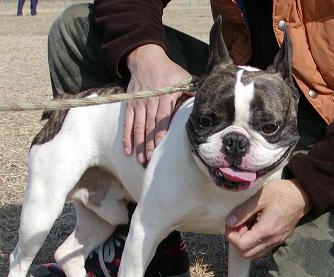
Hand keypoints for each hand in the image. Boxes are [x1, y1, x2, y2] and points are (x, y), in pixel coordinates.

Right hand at [125, 44, 190, 163]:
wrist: (146, 58)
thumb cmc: (169, 71)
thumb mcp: (184, 77)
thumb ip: (194, 91)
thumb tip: (207, 104)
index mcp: (165, 96)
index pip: (162, 117)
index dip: (161, 132)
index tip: (161, 147)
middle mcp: (150, 101)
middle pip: (150, 126)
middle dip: (150, 145)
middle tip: (151, 161)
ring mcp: (139, 104)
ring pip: (138, 127)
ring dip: (139, 145)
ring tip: (141, 161)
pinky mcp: (130, 105)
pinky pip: (127, 123)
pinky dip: (126, 137)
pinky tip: (128, 151)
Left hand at [225, 179, 311, 258]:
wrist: (303, 194)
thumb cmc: (283, 193)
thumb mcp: (260, 197)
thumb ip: (244, 211)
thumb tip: (230, 222)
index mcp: (266, 231)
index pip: (241, 245)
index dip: (231, 235)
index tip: (232, 222)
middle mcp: (271, 240)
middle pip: (245, 254)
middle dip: (237, 241)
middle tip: (238, 224)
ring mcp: (276, 241)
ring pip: (253, 253)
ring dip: (245, 242)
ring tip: (246, 224)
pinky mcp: (279, 239)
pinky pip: (261, 248)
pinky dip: (253, 241)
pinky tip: (254, 225)